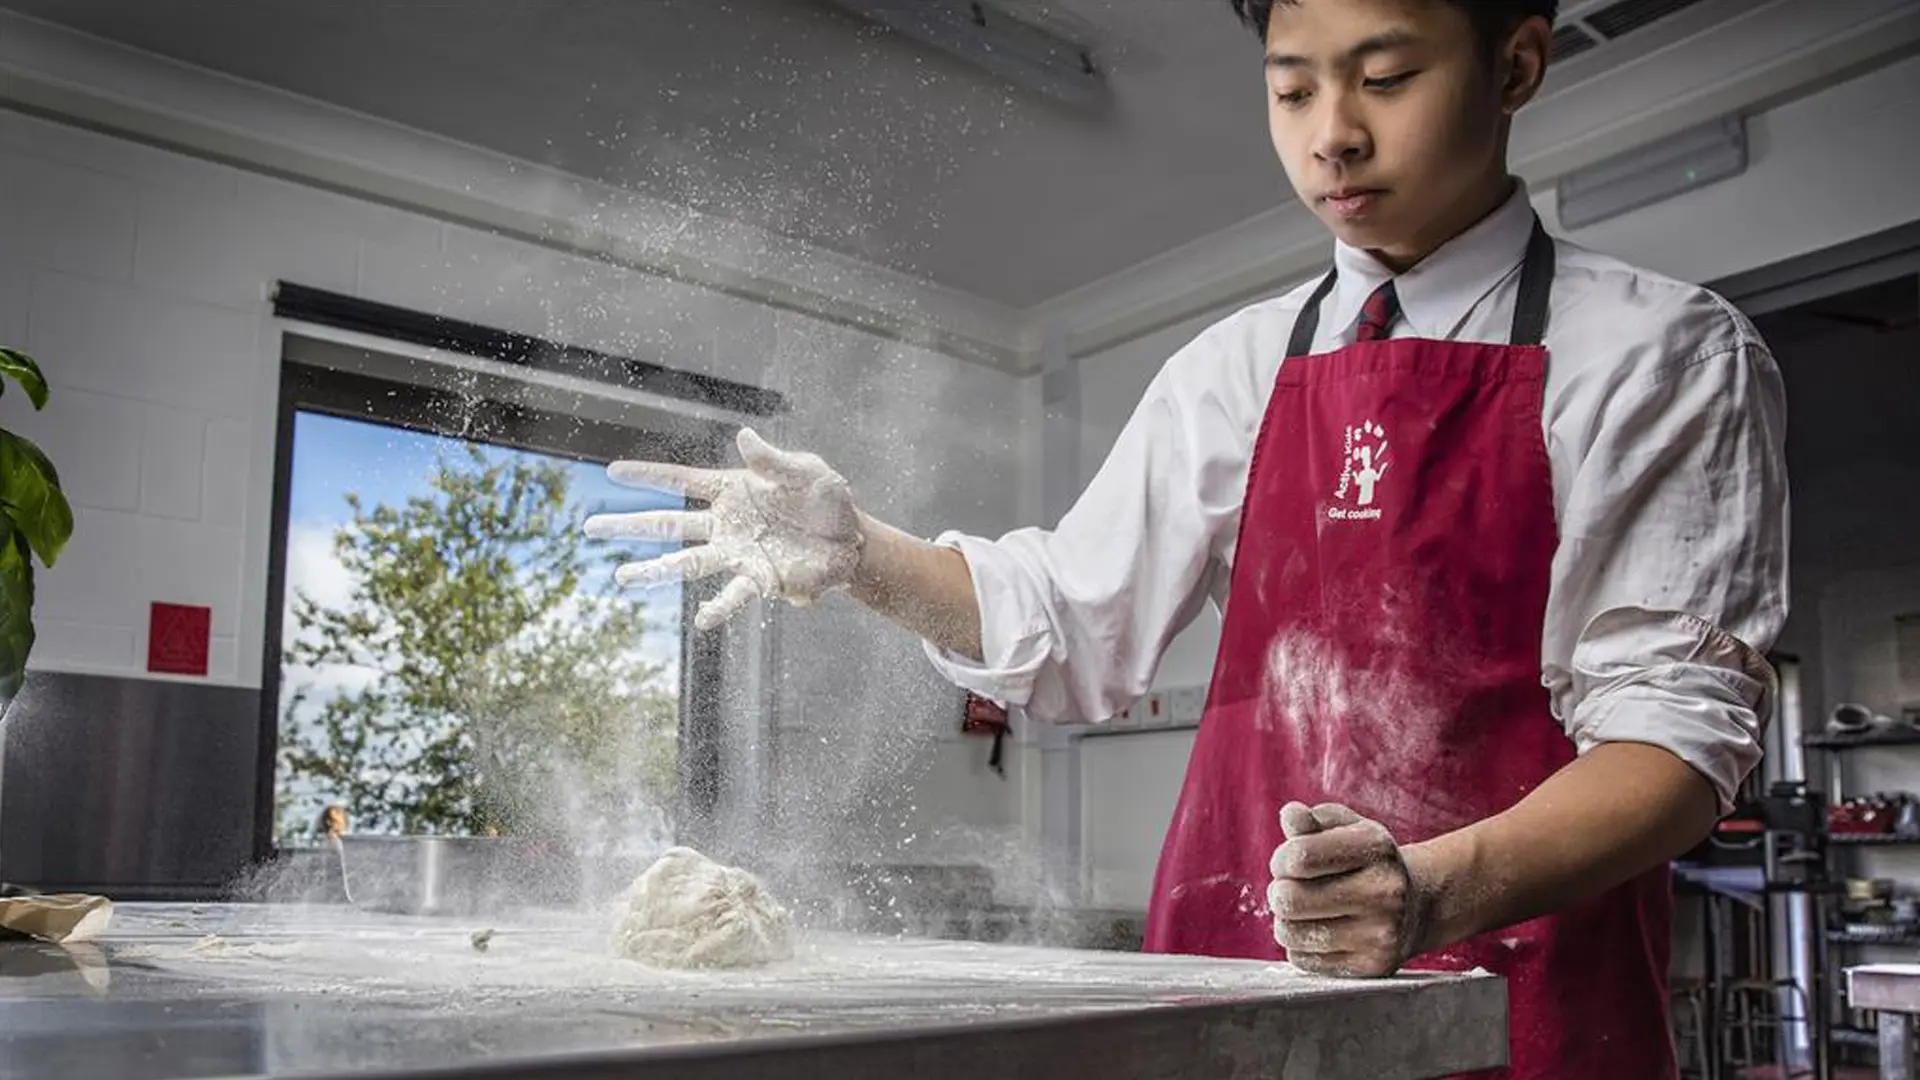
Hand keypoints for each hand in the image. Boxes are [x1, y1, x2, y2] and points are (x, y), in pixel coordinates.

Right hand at [583, 428, 865, 630]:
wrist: (853, 542)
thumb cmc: (828, 502)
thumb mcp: (808, 471)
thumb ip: (773, 460)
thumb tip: (743, 438)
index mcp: (734, 490)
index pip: (682, 479)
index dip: (648, 475)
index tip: (612, 471)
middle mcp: (727, 523)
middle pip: (668, 523)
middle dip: (629, 525)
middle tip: (591, 527)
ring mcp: (738, 553)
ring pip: (687, 563)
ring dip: (655, 571)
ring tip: (621, 577)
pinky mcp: (760, 579)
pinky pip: (734, 595)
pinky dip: (719, 608)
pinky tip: (701, 621)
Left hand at [1267, 802, 1432, 977]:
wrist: (1416, 907)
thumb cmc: (1366, 861)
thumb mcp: (1346, 829)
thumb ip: (1312, 821)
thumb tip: (1291, 814)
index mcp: (1376, 848)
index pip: (1300, 856)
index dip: (1281, 859)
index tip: (1288, 861)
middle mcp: (1385, 892)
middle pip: (1289, 900)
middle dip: (1278, 892)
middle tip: (1290, 888)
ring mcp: (1381, 934)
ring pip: (1291, 933)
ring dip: (1285, 921)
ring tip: (1304, 910)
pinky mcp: (1372, 968)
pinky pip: (1301, 960)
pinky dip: (1299, 946)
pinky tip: (1320, 931)